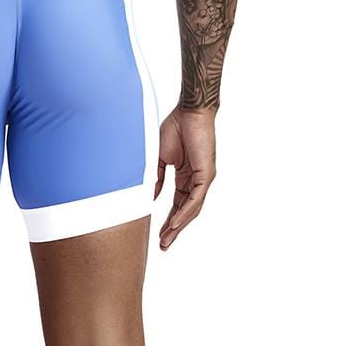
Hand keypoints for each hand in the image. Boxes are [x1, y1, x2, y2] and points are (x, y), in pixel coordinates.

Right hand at [154, 106, 217, 249]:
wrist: (189, 112)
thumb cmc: (175, 127)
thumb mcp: (159, 156)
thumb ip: (156, 177)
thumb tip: (151, 196)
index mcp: (184, 176)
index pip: (176, 203)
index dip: (168, 219)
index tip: (157, 234)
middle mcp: (195, 181)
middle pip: (184, 211)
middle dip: (173, 229)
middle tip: (163, 245)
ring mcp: (202, 179)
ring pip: (191, 209)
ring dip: (178, 225)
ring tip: (167, 239)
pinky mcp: (206, 175)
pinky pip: (195, 198)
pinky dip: (184, 212)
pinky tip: (175, 223)